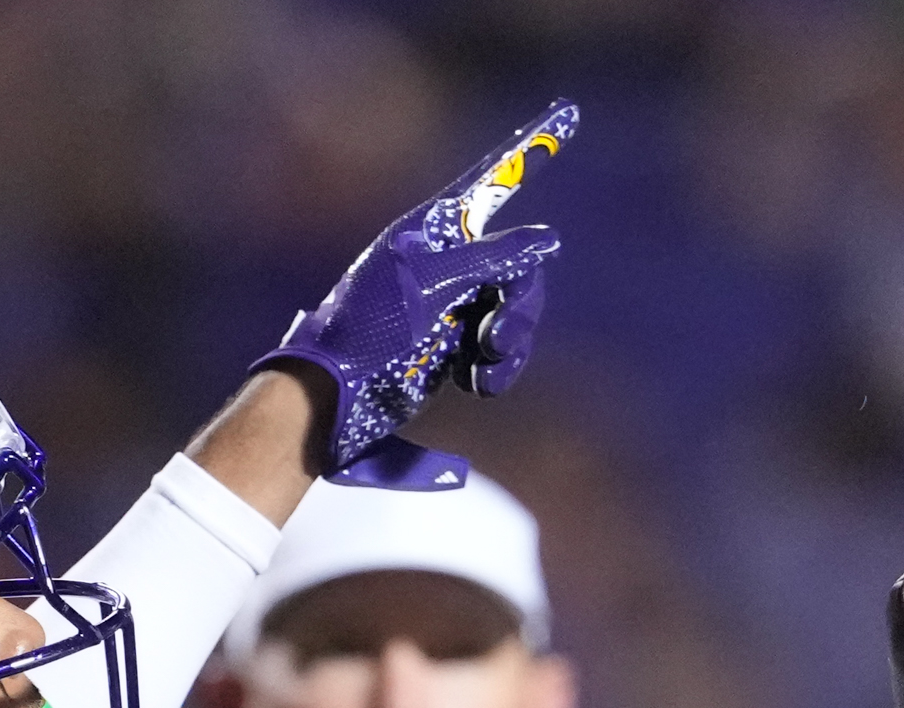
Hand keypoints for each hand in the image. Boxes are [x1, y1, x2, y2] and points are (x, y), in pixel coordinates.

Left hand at [255, 100, 576, 471]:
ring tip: (480, 367)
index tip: (567, 114)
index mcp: (434, 232)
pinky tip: (474, 383)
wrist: (336, 397)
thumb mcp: (433, 285)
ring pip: (514, 312)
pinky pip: (501, 349)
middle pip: (518, 265)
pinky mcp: (454, 347)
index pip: (491, 182)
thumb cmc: (370, 330)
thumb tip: (547, 237)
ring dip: (508, 344)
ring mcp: (453, 306)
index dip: (529, 152)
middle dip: (517, 306)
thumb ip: (493, 259)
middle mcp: (447, 263)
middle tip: (492, 338)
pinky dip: (496, 368)